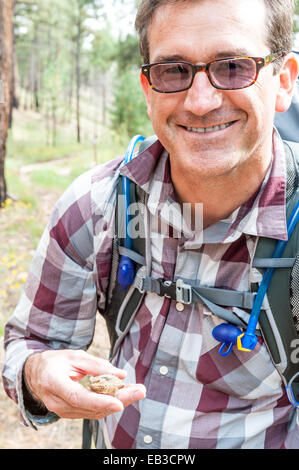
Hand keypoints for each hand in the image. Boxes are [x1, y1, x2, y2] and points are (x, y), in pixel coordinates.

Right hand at [23, 349, 145, 419]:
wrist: (36, 374)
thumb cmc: (55, 362)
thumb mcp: (74, 356)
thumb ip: (96, 365)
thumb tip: (120, 374)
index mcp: (54, 383)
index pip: (78, 397)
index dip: (100, 401)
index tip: (119, 403)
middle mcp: (57, 401)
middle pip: (91, 406)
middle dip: (120, 400)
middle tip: (140, 391)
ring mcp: (63, 410)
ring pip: (95, 411)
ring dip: (119, 402)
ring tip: (137, 391)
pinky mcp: (71, 413)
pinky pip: (92, 411)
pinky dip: (109, 403)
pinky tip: (124, 395)